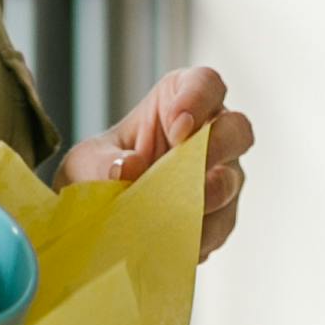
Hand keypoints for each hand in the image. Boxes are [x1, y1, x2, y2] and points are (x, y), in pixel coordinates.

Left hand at [62, 63, 253, 260]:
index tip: (177, 125)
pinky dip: (197, 234)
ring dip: (206, 198)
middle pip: (237, 129)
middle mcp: (211, 134)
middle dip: (217, 146)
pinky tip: (169, 240)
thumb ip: (102, 161)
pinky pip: (220, 224)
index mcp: (180, 101)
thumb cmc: (101, 170)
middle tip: (187, 168)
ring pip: (232, 181)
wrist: (100, 214)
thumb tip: (128, 168)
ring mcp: (221, 176)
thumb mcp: (87, 161)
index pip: (206, 83)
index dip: (198, 99)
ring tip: (173, 213)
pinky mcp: (219, 217)